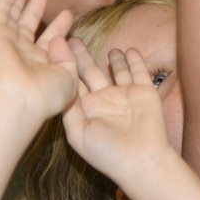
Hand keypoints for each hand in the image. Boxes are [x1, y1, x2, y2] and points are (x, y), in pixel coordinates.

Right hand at [0, 0, 78, 124]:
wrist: (18, 98)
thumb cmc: (47, 93)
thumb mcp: (69, 76)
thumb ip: (68, 55)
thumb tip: (59, 38)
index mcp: (43, 65)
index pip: (51, 41)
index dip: (59, 26)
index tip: (68, 13)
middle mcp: (25, 54)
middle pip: (30, 28)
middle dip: (36, 12)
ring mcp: (9, 44)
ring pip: (14, 19)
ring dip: (18, 3)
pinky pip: (0, 14)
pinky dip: (5, 0)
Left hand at [60, 40, 174, 190]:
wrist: (141, 161)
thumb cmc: (106, 153)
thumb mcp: (78, 132)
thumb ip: (68, 107)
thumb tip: (59, 80)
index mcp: (86, 109)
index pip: (72, 81)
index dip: (63, 64)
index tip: (54, 44)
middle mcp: (104, 99)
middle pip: (90, 71)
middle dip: (81, 55)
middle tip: (72, 38)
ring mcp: (124, 95)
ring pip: (116, 70)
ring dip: (113, 59)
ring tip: (109, 47)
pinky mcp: (144, 92)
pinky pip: (139, 71)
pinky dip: (134, 60)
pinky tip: (129, 50)